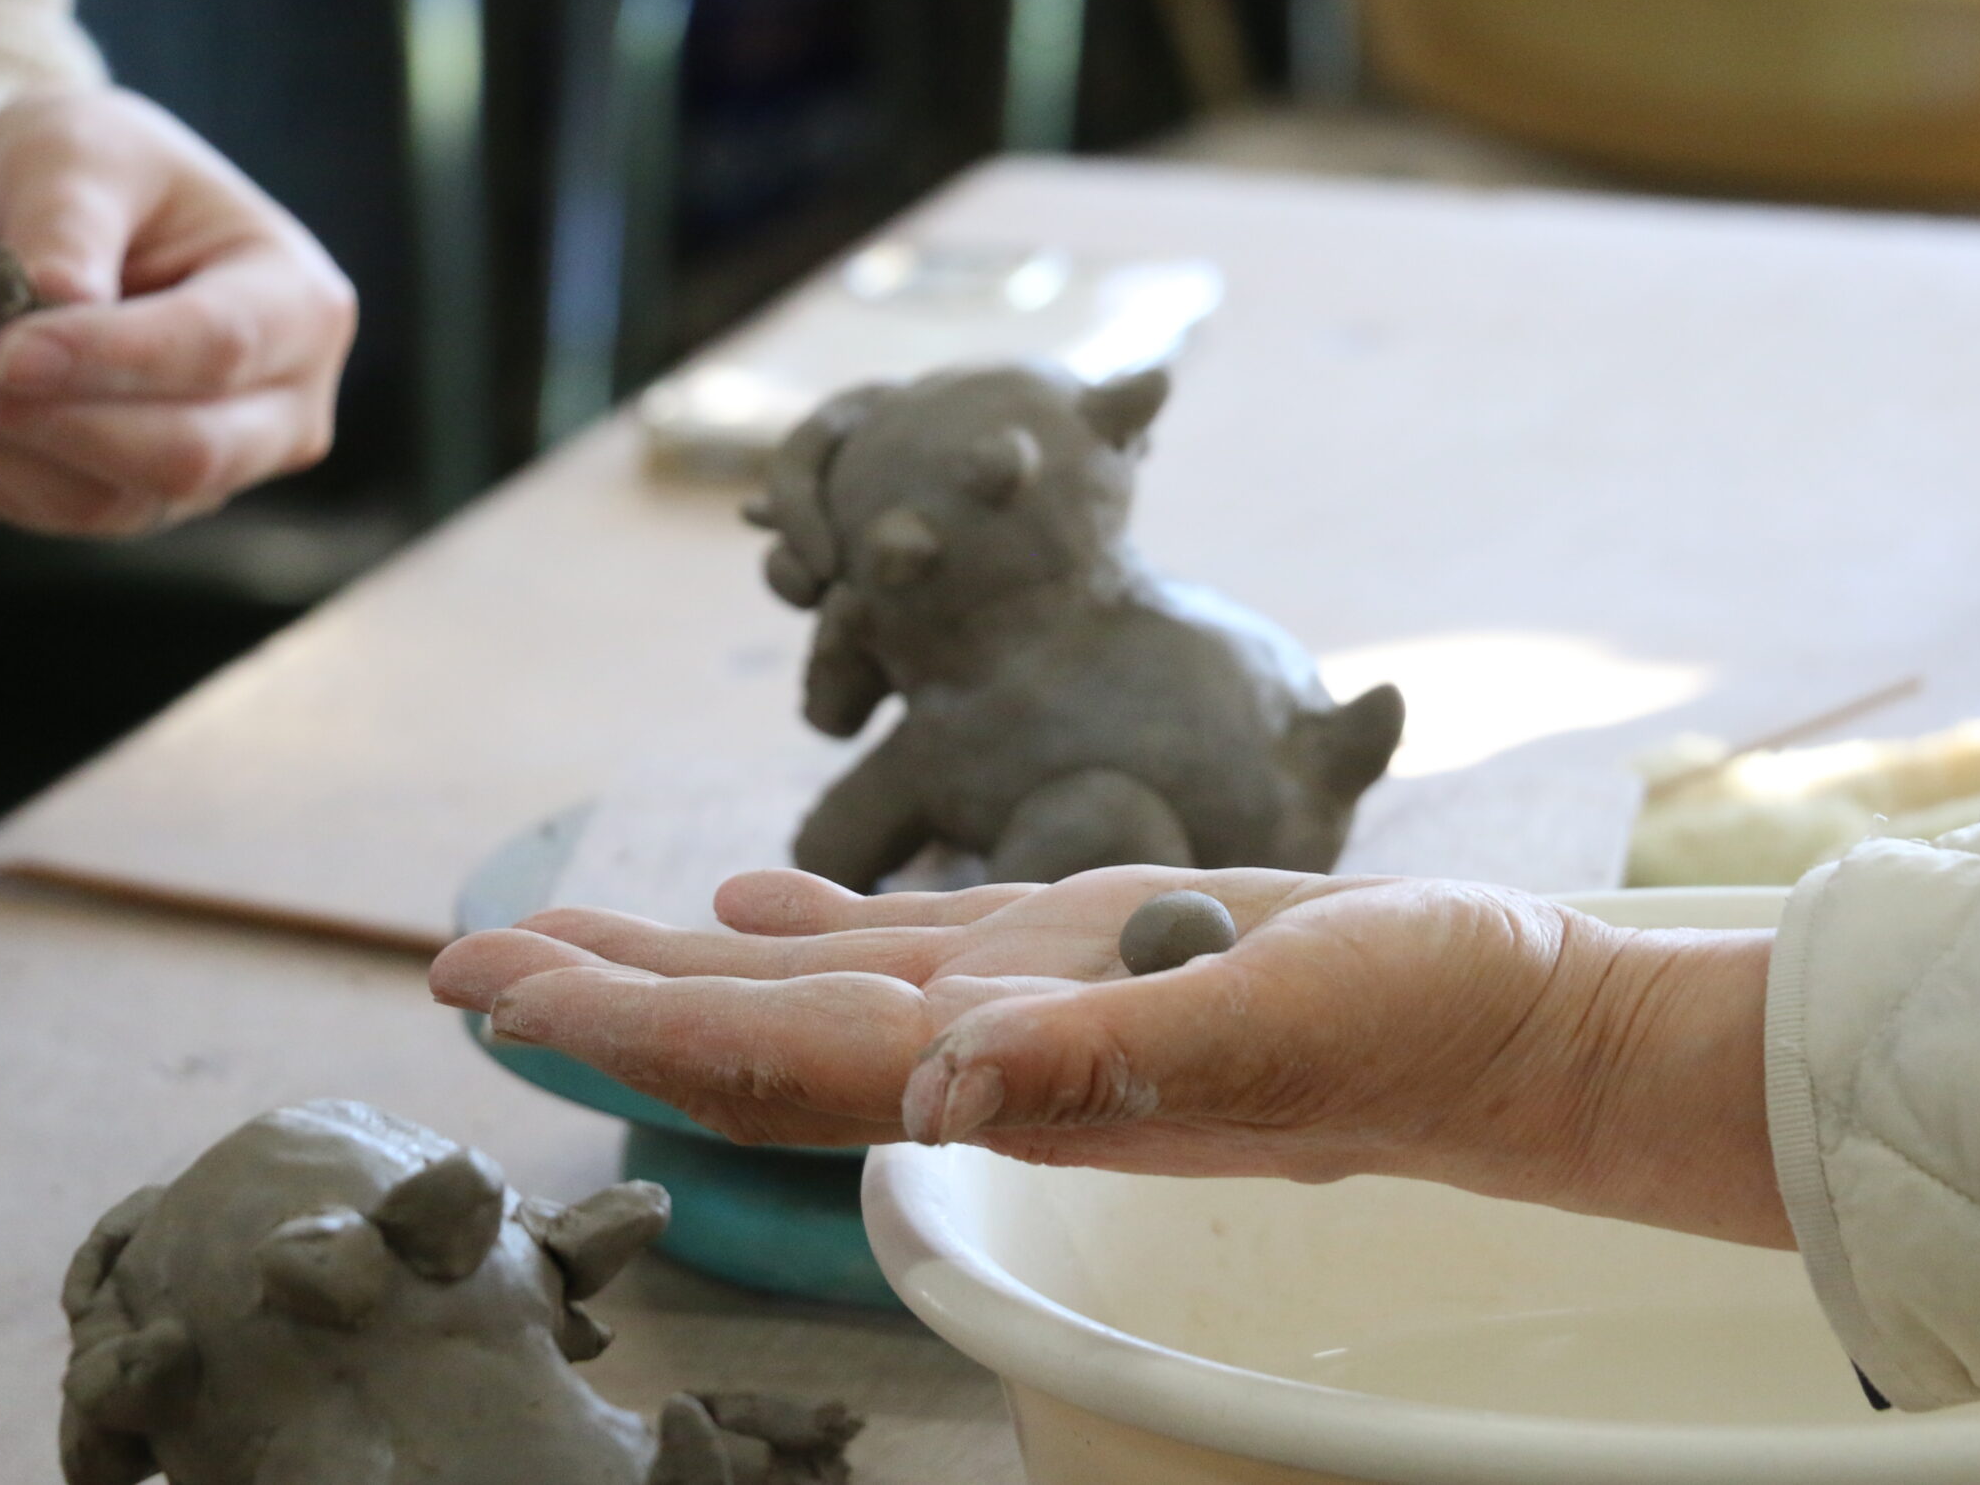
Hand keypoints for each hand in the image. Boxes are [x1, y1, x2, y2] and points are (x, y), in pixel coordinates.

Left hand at [0, 89, 355, 535]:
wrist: (64, 227)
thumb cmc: (95, 175)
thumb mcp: (78, 148)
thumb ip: (70, 216)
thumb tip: (59, 297)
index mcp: (300, 302)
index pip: (220, 349)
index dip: (113, 358)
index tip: (5, 349)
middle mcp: (284, 404)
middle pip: (186, 453)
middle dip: (46, 420)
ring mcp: (223, 466)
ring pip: (112, 498)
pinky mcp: (146, 503)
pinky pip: (56, 509)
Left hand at [430, 867, 1790, 1247]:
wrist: (1516, 1023)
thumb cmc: (1421, 1024)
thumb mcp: (1274, 1025)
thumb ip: (1103, 1058)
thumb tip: (929, 1081)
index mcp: (1018, 1071)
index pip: (778, 1058)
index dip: (628, 1028)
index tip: (496, 992)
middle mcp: (997, 1050)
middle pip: (757, 1029)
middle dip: (607, 997)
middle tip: (463, 957)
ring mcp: (1036, 999)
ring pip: (818, 981)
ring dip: (682, 959)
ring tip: (564, 934)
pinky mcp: (1089, 948)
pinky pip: (912, 940)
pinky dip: (810, 921)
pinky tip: (752, 899)